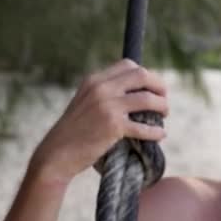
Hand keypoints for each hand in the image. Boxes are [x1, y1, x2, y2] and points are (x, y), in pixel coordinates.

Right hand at [28, 59, 168, 184]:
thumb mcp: (86, 102)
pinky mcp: (113, 126)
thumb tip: (137, 92)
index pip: (128, 65)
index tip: (152, 87)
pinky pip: (144, 126)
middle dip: (159, 86)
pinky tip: (160, 135)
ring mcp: (107, 106)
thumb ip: (106, 93)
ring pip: (148, 99)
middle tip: (164, 98)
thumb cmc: (74, 131)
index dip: (146, 74)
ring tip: (164, 115)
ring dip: (162, 106)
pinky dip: (156, 131)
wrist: (56, 154)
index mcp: (94, 80)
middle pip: (142, 76)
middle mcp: (101, 88)